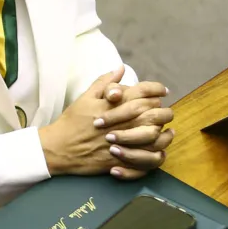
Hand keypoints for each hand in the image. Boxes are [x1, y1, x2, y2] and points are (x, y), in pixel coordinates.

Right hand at [39, 68, 168, 179]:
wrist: (59, 148)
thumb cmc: (72, 121)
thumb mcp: (85, 97)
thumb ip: (105, 82)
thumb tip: (120, 69)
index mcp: (114, 104)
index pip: (144, 92)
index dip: (157, 89)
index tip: (162, 90)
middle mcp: (122, 122)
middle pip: (154, 113)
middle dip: (163, 110)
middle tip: (165, 110)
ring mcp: (123, 142)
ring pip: (155, 136)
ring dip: (164, 132)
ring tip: (167, 129)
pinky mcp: (121, 159)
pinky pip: (146, 158)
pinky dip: (157, 152)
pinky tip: (160, 148)